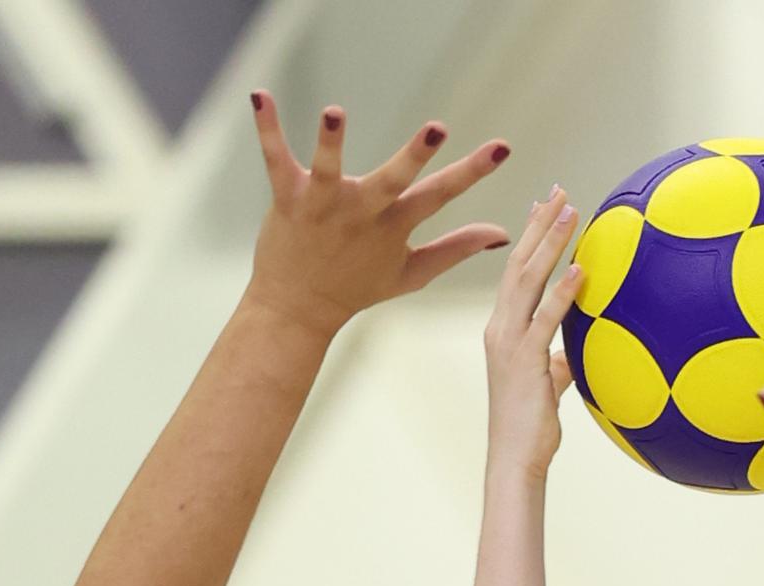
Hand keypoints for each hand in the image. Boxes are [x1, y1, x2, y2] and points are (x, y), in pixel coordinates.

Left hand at [247, 95, 509, 340]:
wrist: (298, 309)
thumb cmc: (356, 288)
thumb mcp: (411, 272)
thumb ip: (455, 249)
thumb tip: (501, 233)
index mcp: (393, 225)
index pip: (440, 195)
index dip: (472, 172)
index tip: (501, 148)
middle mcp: (362, 213)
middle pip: (392, 181)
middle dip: (414, 155)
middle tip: (436, 129)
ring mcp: (324, 205)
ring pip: (330, 169)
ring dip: (331, 141)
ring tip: (334, 113)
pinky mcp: (289, 197)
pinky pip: (276, 159)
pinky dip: (268, 129)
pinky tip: (261, 97)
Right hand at [484, 190, 582, 480]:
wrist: (514, 460)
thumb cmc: (530, 428)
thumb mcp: (546, 385)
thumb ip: (559, 362)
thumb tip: (577, 353)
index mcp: (503, 330)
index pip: (516, 273)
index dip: (530, 237)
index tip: (545, 206)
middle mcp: (500, 328)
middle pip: (518, 263)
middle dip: (539, 224)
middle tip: (558, 191)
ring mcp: (510, 342)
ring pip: (528, 280)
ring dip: (550, 242)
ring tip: (570, 210)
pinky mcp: (525, 360)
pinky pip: (547, 319)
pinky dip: (564, 292)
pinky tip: (582, 269)